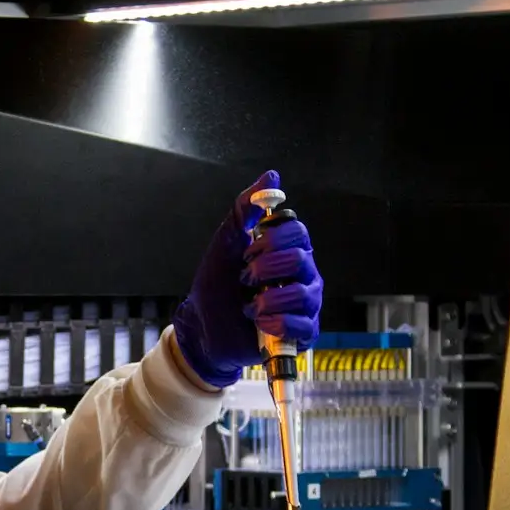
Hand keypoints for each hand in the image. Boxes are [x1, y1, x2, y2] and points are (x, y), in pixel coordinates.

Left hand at [171, 170, 323, 387]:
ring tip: (249, 306)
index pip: (298, 232)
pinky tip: (259, 323)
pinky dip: (276, 323)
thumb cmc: (218, 283)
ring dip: (267, 299)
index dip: (271, 240)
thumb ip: (246, 208)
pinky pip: (302, 326)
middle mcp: (304, 275)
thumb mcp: (227, 241)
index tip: (248, 250)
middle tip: (245, 278)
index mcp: (290, 250)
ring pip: (302, 294)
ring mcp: (306, 305)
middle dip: (264, 268)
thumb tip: (272, 176)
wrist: (203, 326)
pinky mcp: (302, 333)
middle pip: (301, 259)